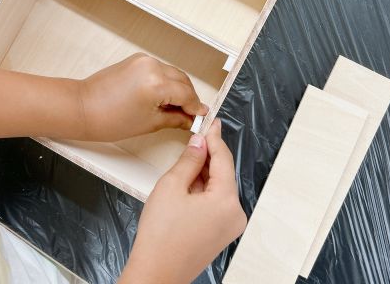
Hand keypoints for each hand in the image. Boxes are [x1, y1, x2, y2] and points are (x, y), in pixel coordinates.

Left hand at [76, 53, 208, 141]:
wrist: (83, 108)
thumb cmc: (109, 119)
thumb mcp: (149, 123)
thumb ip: (175, 118)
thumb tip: (191, 119)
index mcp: (156, 84)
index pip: (187, 94)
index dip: (196, 107)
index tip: (201, 116)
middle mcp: (153, 66)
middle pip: (183, 81)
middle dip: (189, 97)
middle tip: (192, 114)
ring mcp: (144, 60)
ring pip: (172, 73)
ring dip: (179, 88)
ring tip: (178, 107)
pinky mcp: (137, 59)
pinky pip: (160, 69)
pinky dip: (166, 81)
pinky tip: (165, 96)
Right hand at [119, 119, 246, 283]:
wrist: (154, 275)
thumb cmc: (160, 237)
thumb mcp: (171, 186)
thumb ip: (189, 160)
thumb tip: (199, 143)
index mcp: (227, 201)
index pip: (223, 159)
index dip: (215, 138)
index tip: (211, 122)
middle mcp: (235, 214)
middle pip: (223, 173)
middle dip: (208, 155)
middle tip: (198, 134)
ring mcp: (229, 226)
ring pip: (218, 187)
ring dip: (204, 172)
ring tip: (188, 157)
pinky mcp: (221, 233)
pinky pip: (216, 202)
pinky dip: (203, 189)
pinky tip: (189, 181)